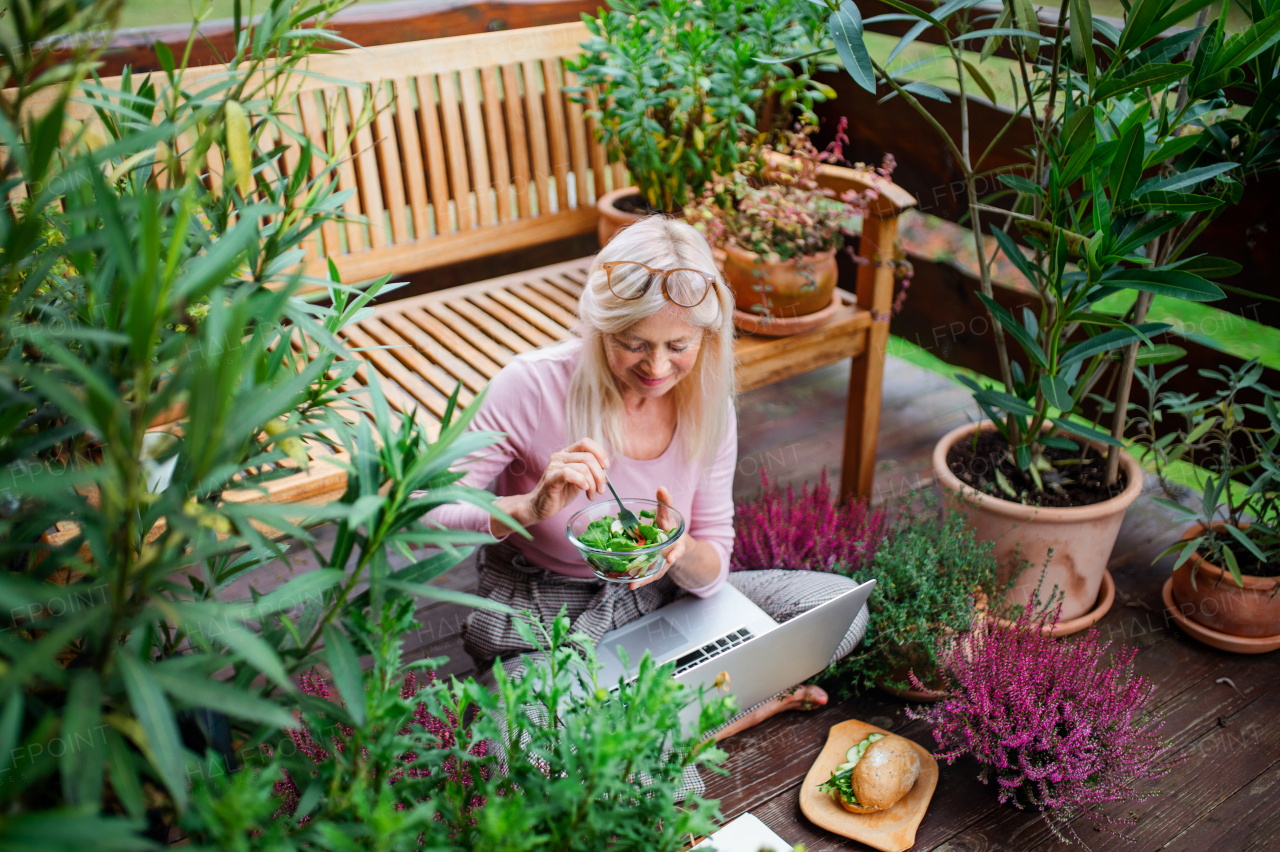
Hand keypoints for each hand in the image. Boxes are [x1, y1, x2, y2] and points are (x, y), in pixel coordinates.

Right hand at [492, 438, 609, 534]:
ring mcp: (554, 466)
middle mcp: (560, 456)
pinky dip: (581, 481)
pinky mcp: (551, 478)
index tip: (606, 467)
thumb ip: (589, 470)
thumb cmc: (561, 492)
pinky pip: (569, 474)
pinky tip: (584, 489)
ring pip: (583, 468)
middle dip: (600, 475)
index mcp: (567, 453)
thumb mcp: (579, 478)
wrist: (541, 506)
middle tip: (601, 489)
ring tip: (592, 494)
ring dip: (593, 484)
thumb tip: (605, 468)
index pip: (586, 442)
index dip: (600, 452)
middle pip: (588, 457)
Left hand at [629, 485, 687, 589]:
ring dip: (647, 577)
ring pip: (657, 571)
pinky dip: (640, 581)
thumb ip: (665, 503)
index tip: (671, 558)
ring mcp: (663, 562)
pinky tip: (630, 586)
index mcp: (674, 538)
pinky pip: (648, 576)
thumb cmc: (669, 528)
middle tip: (664, 565)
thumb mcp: (667, 515)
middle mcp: (671, 551)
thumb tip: (661, 487)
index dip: (676, 551)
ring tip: (635, 584)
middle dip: (667, 562)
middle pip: (669, 558)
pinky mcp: (656, 568)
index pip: (677, 543)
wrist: (677, 546)